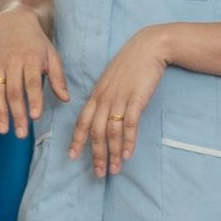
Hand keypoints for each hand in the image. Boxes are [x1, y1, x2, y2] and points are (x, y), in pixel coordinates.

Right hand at [0, 5, 67, 136]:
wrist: (15, 21)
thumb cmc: (36, 42)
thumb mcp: (52, 55)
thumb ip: (58, 77)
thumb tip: (65, 99)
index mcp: (31, 59)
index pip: (32, 83)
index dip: (34, 100)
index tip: (35, 117)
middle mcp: (12, 62)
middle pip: (14, 91)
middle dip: (17, 113)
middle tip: (21, 133)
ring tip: (4, 130)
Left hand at [70, 27, 171, 177]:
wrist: (149, 47)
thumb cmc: (131, 64)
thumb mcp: (112, 81)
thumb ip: (105, 97)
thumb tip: (103, 114)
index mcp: (96, 95)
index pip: (82, 121)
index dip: (77, 140)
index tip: (72, 156)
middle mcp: (104, 99)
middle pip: (95, 132)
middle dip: (96, 154)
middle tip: (99, 173)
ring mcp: (119, 99)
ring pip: (111, 131)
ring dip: (113, 152)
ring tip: (114, 169)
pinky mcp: (136, 99)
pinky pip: (129, 124)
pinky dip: (128, 141)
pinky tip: (128, 154)